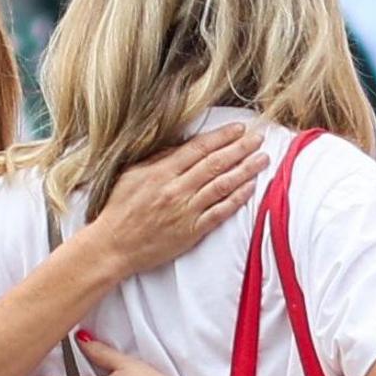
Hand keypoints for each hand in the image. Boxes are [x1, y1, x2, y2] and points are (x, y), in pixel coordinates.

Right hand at [84, 123, 266, 274]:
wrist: (113, 246)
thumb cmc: (120, 209)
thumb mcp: (132, 175)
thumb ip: (159, 158)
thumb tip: (184, 144)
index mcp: (161, 173)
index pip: (198, 149)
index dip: (221, 137)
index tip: (238, 128)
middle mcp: (176, 190)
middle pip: (216, 164)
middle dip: (240, 149)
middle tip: (258, 138)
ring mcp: (186, 211)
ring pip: (222, 186)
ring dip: (246, 171)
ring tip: (262, 159)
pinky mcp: (192, 231)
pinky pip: (220, 212)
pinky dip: (237, 198)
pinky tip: (251, 187)